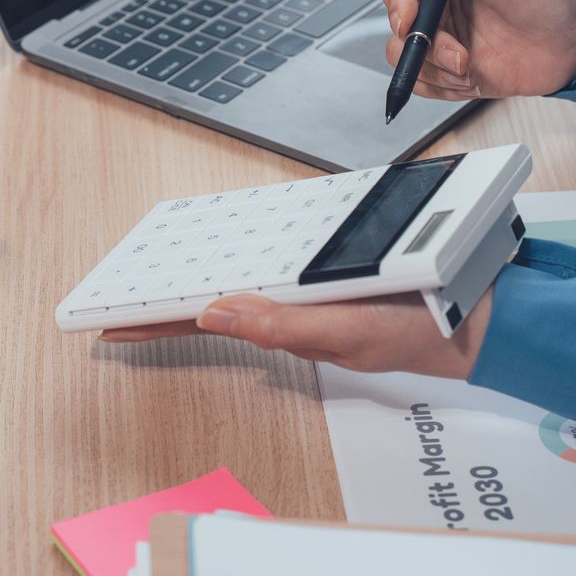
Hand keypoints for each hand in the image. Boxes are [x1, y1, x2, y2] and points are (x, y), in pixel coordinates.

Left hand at [99, 288, 491, 379]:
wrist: (473, 316)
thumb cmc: (414, 333)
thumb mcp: (343, 332)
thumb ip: (279, 325)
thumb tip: (211, 312)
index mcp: (279, 324)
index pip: (198, 322)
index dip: (150, 322)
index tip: (103, 324)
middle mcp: (286, 308)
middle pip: (208, 299)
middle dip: (160, 299)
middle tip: (113, 293)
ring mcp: (305, 289)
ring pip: (237, 278)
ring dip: (195, 275)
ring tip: (152, 269)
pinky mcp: (328, 267)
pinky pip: (275, 255)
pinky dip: (245, 249)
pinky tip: (228, 242)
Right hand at [373, 0, 575, 100]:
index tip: (409, 20)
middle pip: (393, 17)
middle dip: (417, 41)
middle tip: (454, 54)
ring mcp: (441, 31)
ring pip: (402, 53)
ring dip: (433, 67)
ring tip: (470, 67)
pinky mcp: (449, 66)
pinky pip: (421, 82)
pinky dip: (441, 86)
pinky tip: (472, 77)